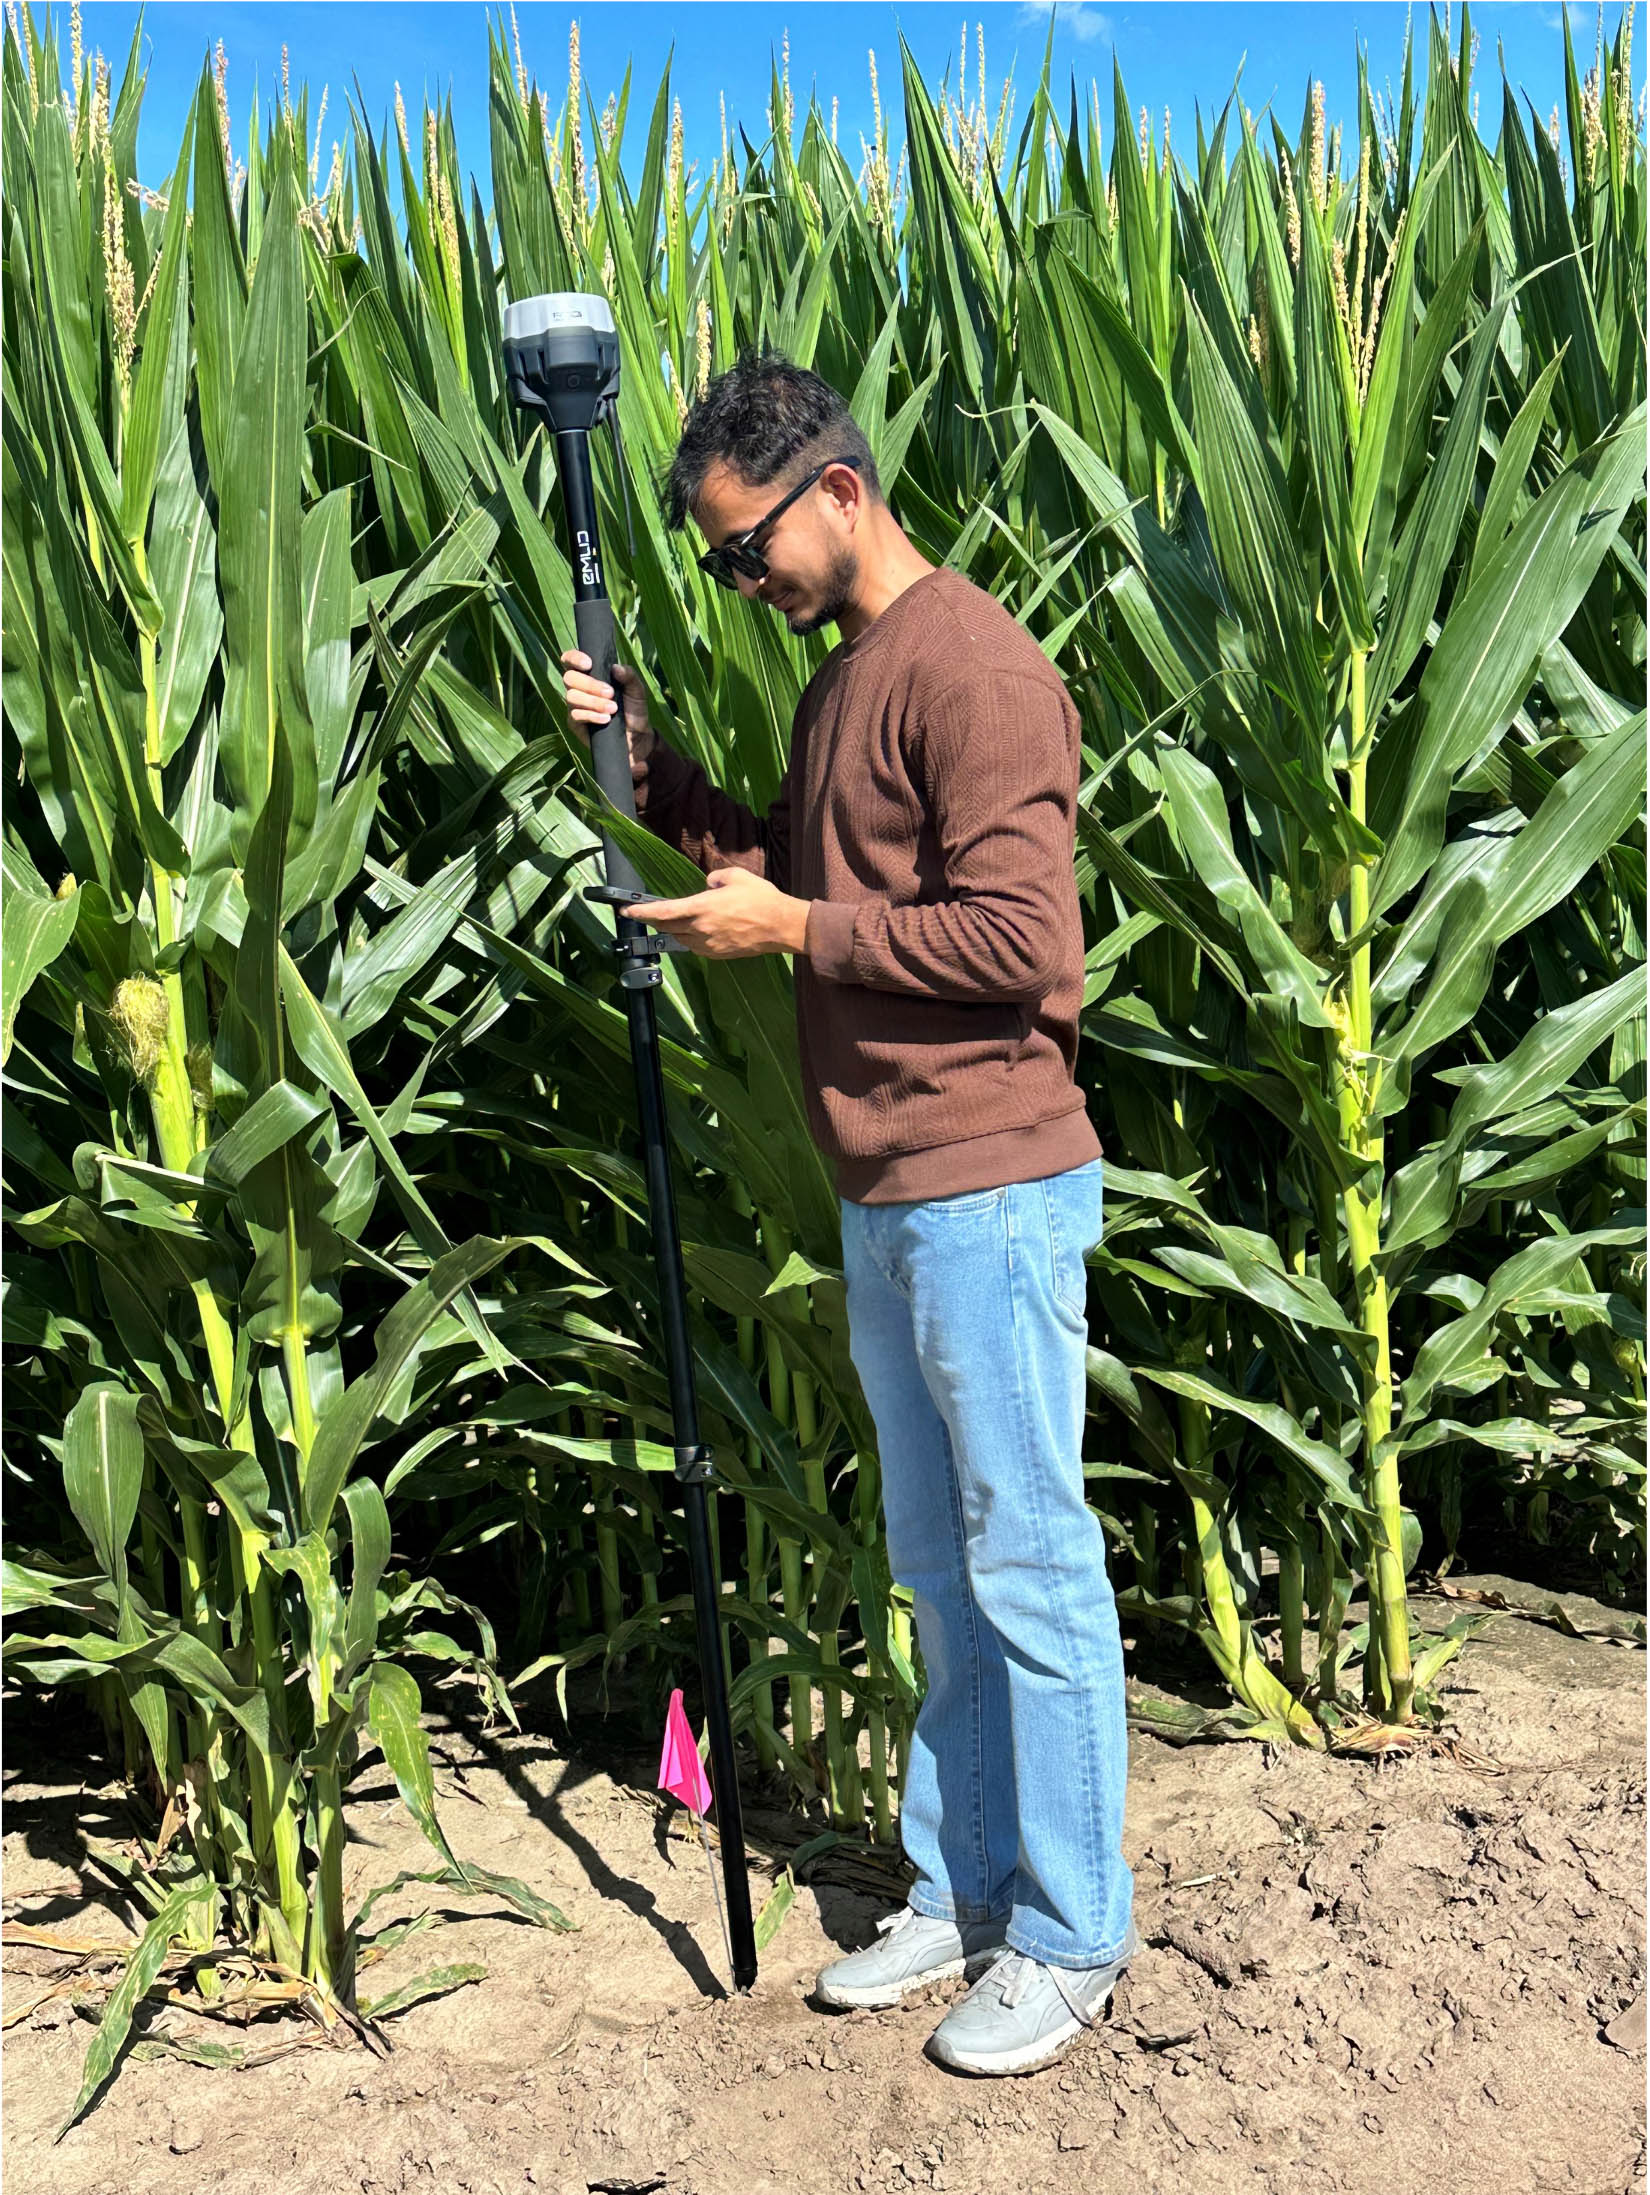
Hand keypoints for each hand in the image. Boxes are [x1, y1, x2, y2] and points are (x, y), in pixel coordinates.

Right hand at [560, 648, 657, 776]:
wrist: (637, 737)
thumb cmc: (633, 709)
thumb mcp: (637, 690)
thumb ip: (629, 675)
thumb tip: (616, 668)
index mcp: (589, 674)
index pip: (570, 660)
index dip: (574, 658)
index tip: (589, 664)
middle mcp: (578, 688)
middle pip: (569, 678)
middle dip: (590, 685)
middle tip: (611, 693)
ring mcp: (575, 706)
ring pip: (572, 697)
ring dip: (594, 702)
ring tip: (613, 708)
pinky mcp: (575, 724)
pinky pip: (575, 715)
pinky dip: (592, 715)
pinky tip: (606, 719)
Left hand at [630, 867, 811, 959]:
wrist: (781, 926)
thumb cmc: (761, 899)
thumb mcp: (736, 876)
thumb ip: (715, 878)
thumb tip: (707, 884)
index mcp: (702, 907)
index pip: (663, 912)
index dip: (641, 912)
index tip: (627, 911)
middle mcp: (701, 928)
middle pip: (667, 927)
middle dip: (654, 920)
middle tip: (646, 913)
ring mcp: (709, 944)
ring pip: (680, 938)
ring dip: (674, 929)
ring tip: (676, 919)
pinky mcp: (717, 954)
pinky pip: (695, 946)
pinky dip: (690, 938)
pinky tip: (698, 930)